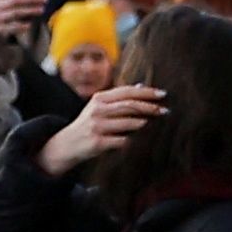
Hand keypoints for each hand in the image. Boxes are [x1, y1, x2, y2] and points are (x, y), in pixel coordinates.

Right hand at [45, 81, 165, 167]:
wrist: (66, 144)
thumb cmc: (88, 124)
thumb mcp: (98, 106)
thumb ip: (118, 97)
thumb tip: (140, 86)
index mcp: (99, 98)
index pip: (127, 92)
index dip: (146, 92)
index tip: (162, 94)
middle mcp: (97, 110)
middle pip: (129, 105)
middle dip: (149, 107)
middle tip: (164, 110)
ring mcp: (97, 126)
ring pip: (127, 122)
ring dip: (142, 123)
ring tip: (151, 123)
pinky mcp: (98, 142)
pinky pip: (122, 140)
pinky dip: (131, 140)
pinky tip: (137, 140)